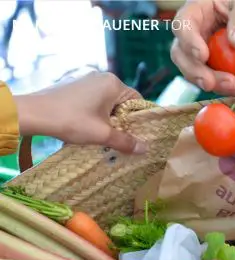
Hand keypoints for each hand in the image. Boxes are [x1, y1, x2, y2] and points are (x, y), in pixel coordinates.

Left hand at [15, 72, 146, 153]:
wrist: (33, 114)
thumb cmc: (71, 121)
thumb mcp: (101, 134)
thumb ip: (125, 141)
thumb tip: (145, 149)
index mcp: (113, 83)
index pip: (137, 101)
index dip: (138, 119)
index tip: (135, 134)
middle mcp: (102, 77)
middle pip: (122, 102)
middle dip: (121, 120)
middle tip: (119, 137)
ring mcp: (86, 80)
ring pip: (107, 102)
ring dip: (107, 118)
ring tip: (102, 134)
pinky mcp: (74, 86)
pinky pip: (93, 100)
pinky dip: (94, 113)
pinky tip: (87, 126)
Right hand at [170, 0, 234, 95]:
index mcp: (198, 10)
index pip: (183, 25)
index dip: (189, 41)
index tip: (203, 55)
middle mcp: (196, 33)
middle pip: (182, 55)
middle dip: (196, 72)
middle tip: (211, 83)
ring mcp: (205, 53)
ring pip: (197, 73)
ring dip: (215, 84)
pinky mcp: (217, 68)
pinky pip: (218, 82)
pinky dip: (231, 89)